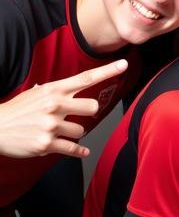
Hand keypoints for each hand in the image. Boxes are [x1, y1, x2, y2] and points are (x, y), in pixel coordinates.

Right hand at [0, 59, 125, 158]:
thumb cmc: (18, 110)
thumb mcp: (37, 93)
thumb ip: (58, 91)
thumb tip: (75, 86)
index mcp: (54, 90)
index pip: (85, 78)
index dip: (107, 71)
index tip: (123, 64)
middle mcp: (54, 105)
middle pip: (93, 106)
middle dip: (88, 112)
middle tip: (77, 114)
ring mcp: (51, 125)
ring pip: (82, 129)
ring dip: (74, 132)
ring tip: (58, 131)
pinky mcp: (46, 144)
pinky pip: (73, 148)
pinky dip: (79, 151)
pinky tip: (82, 151)